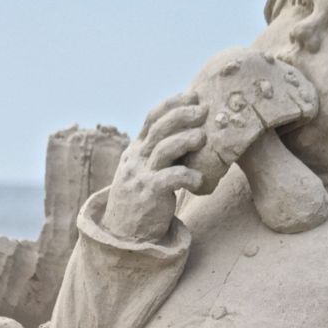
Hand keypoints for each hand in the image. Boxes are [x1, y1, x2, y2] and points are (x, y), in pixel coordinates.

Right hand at [103, 92, 207, 240]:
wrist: (124, 232)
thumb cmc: (144, 199)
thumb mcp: (147, 171)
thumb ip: (161, 154)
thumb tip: (190, 134)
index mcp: (136, 149)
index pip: (152, 118)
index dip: (172, 104)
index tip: (192, 95)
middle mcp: (136, 158)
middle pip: (158, 128)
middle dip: (182, 115)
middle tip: (203, 110)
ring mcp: (141, 175)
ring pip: (163, 150)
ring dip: (185, 140)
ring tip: (203, 137)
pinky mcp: (150, 194)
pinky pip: (171, 179)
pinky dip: (188, 176)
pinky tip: (200, 179)